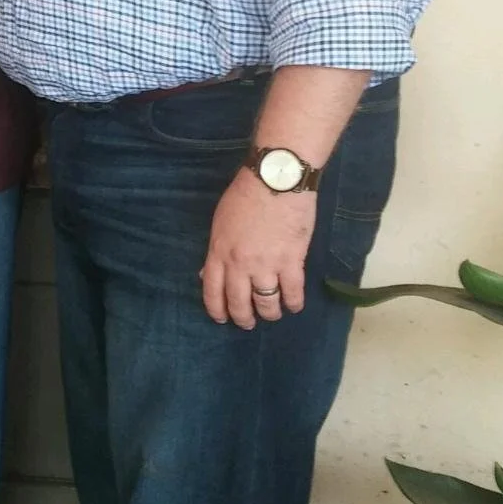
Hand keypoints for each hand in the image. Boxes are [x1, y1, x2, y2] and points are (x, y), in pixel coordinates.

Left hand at [200, 166, 314, 328]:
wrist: (276, 180)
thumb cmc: (245, 195)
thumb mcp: (220, 222)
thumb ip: (217, 250)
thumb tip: (208, 274)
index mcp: (219, 252)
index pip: (212, 291)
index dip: (217, 310)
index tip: (222, 319)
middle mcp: (239, 264)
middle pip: (239, 302)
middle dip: (244, 318)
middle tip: (249, 324)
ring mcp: (266, 265)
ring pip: (267, 303)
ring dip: (269, 313)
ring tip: (273, 314)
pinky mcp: (292, 261)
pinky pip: (292, 292)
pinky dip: (294, 303)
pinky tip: (294, 305)